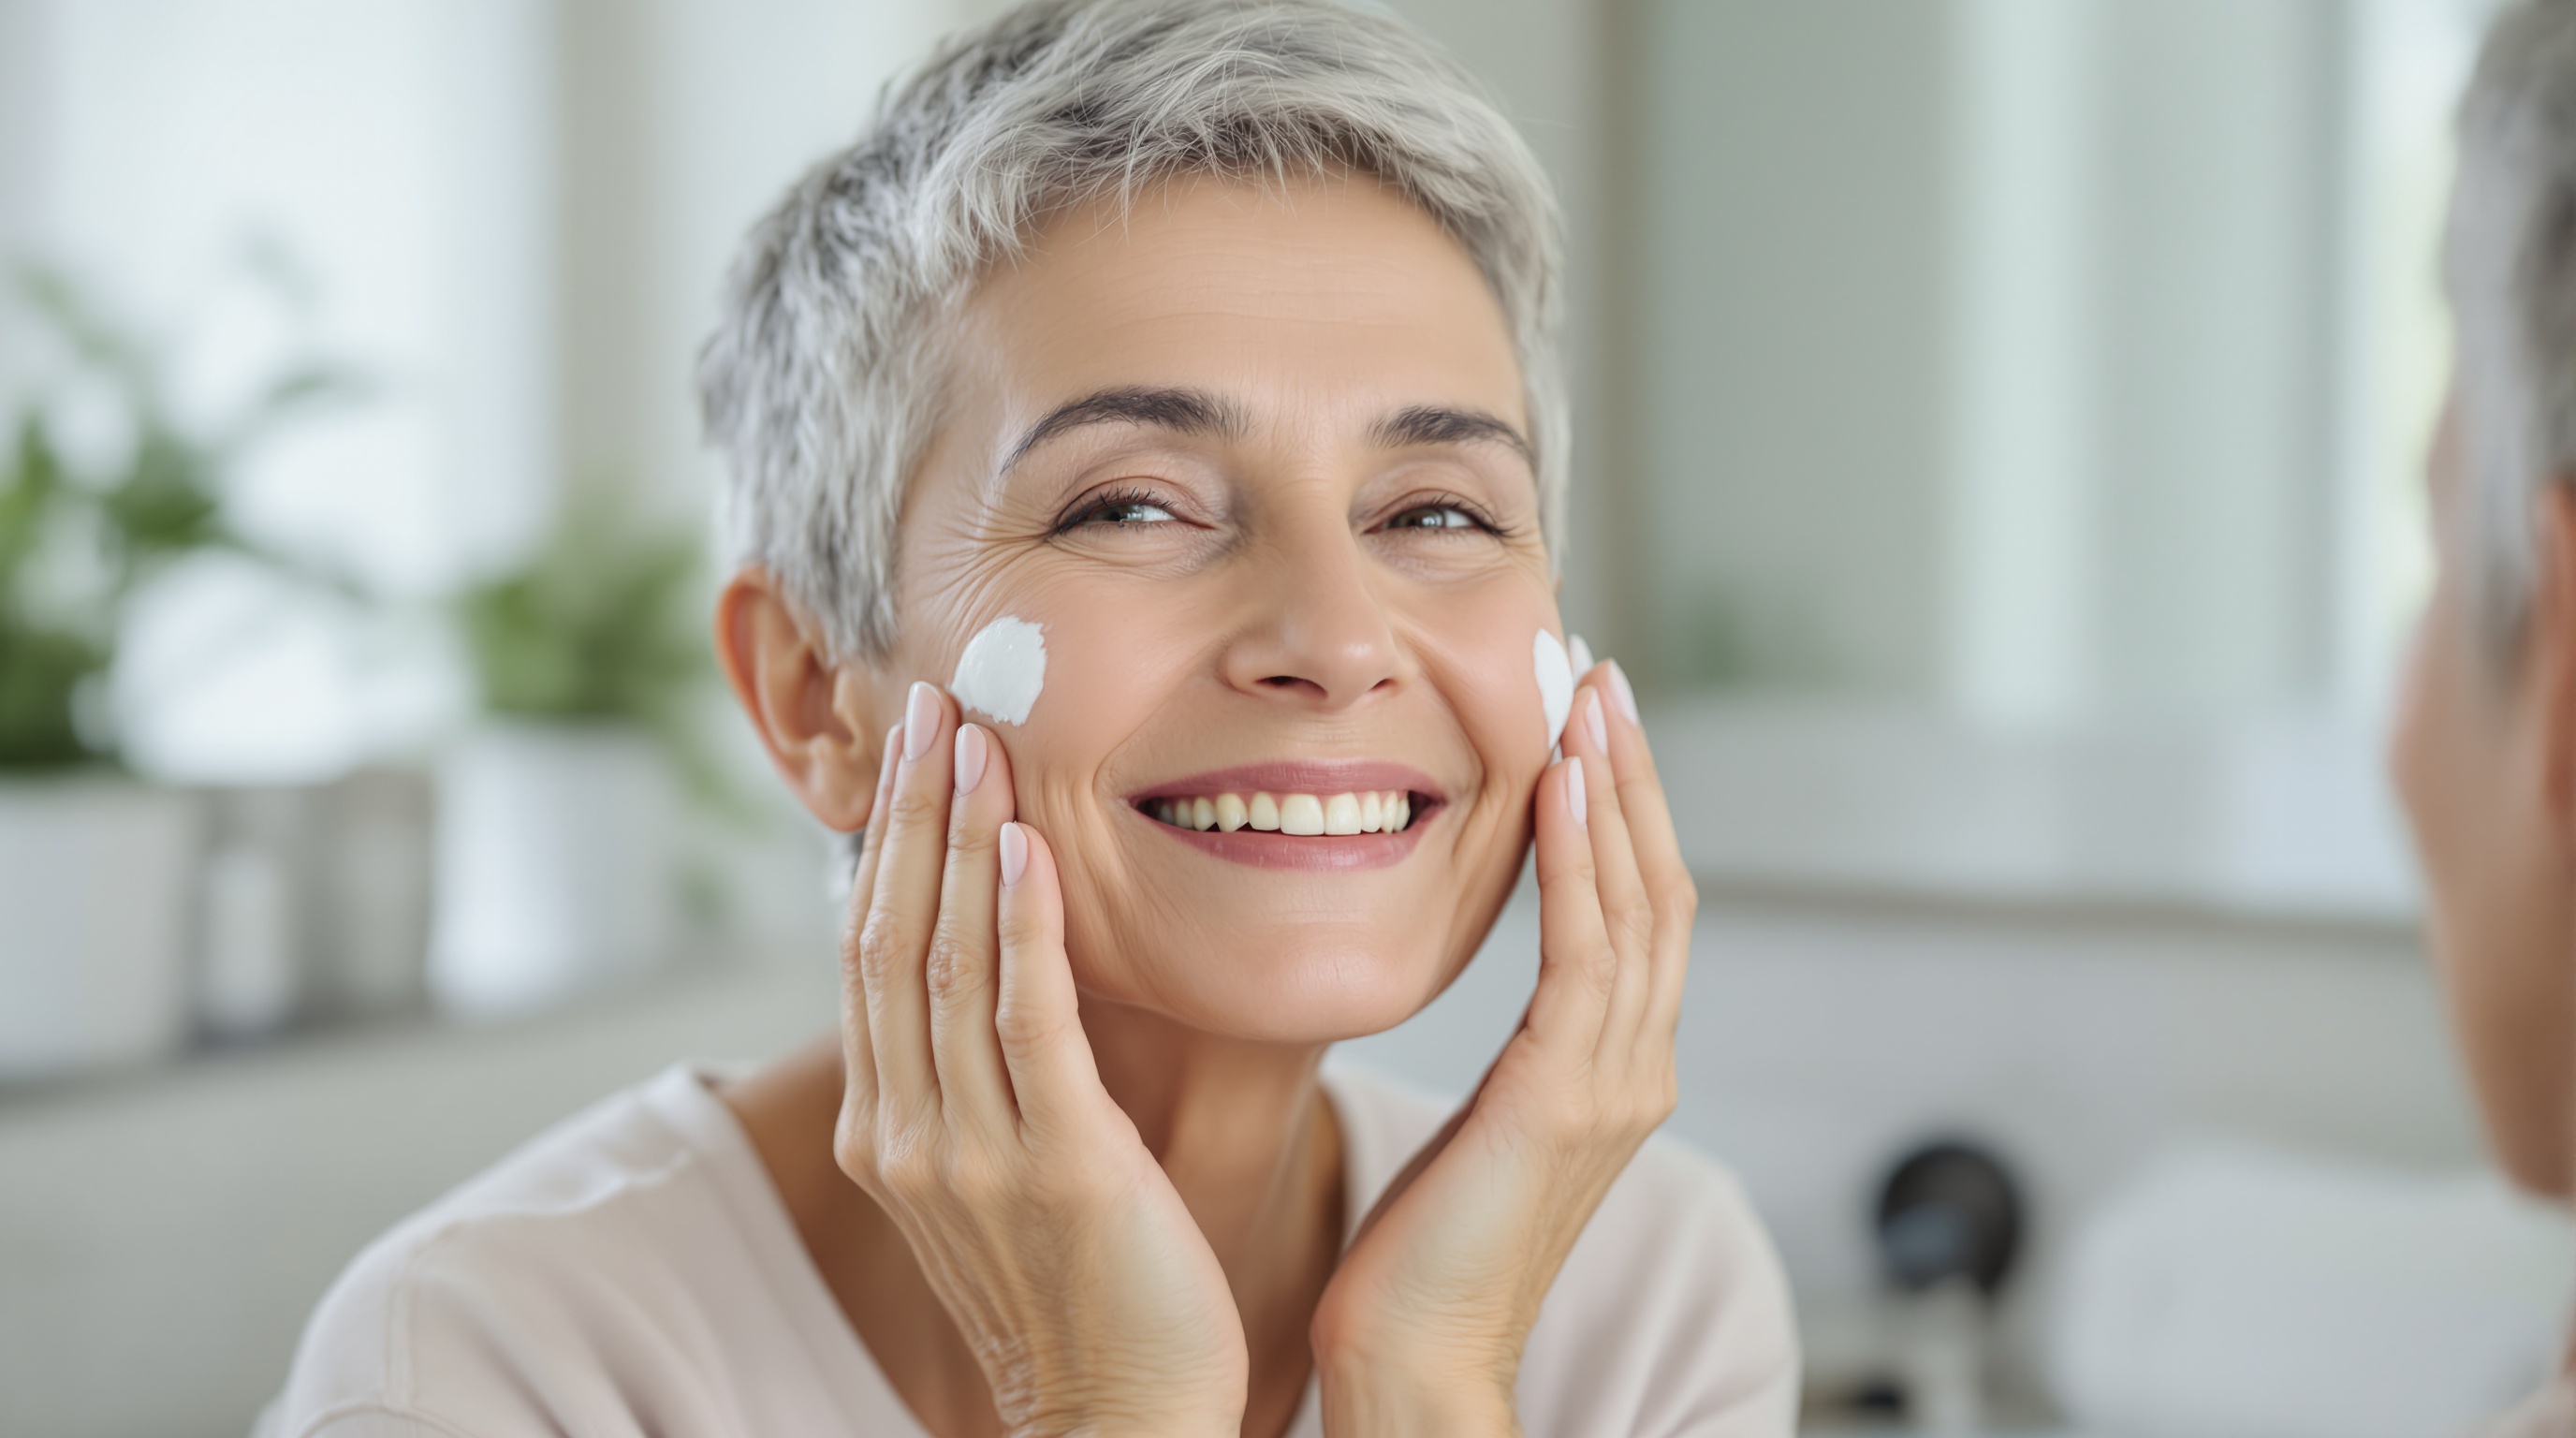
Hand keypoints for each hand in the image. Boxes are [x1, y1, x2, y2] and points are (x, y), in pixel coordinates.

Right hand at [835, 681, 1248, 1437]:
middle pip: (891, 937)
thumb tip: (983, 968)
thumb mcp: (994, 1177)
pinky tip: (1030, 844)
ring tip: (978, 736)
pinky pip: (1031, 1021)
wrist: (1120, 1418)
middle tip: (933, 703)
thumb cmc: (1078, 1292)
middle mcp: (907, 1134)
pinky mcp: (1060, 1165)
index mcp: (884, 1133)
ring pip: (950, 960)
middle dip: (910, 812)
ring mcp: (972, 1153)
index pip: (868, 955)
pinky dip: (1025, 924)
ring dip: (963, 838)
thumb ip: (972, 1079)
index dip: (885, 843)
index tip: (913, 749)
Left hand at [1309, 663, 1692, 1436]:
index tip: (1590, 721)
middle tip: (1600, 674)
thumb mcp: (1482, 1130)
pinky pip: (1582, 953)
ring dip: (1613, 790)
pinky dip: (1577, 862)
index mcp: (1617, 1073)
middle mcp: (1637, 1070)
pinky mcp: (1566, 1099)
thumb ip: (1517, 1058)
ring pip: (1637, 904)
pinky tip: (1559, 787)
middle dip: (1633, 774)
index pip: (1639, 911)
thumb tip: (1498, 999)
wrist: (1416, 1360)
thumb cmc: (1423, 1256)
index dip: (1625, 811)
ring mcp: (1615, 1085)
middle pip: (1659, 887)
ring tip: (1588, 698)